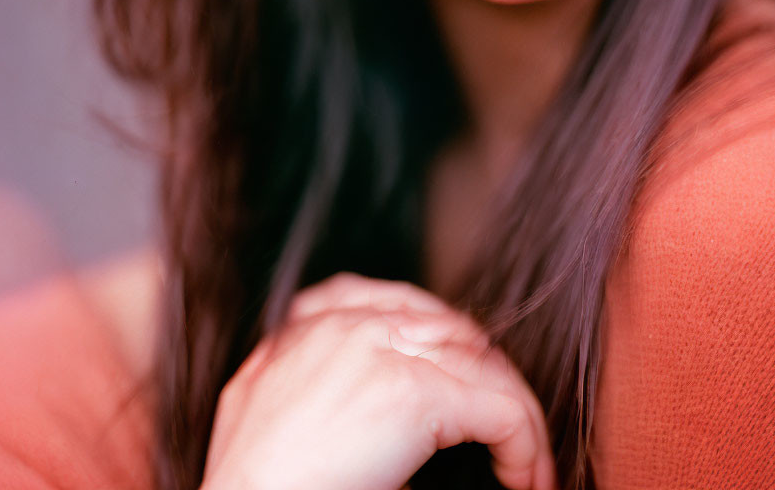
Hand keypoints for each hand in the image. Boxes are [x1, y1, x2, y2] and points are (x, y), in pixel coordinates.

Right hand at [201, 272, 557, 489]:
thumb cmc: (246, 480)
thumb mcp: (257, 400)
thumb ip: (297, 370)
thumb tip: (332, 392)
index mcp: (308, 323)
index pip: (394, 302)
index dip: (439, 338)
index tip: (460, 379)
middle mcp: (350, 322)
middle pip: (449, 327)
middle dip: (484, 373)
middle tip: (506, 423)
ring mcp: (383, 349)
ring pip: (483, 365)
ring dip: (515, 411)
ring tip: (528, 458)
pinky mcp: (415, 394)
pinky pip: (500, 409)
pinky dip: (524, 443)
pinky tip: (525, 475)